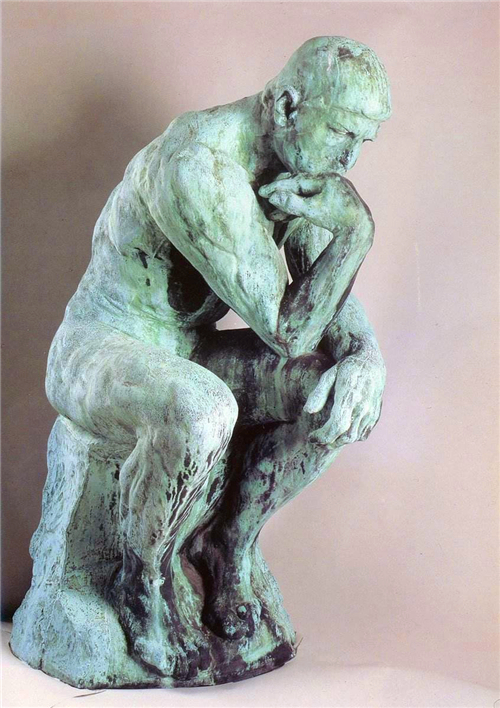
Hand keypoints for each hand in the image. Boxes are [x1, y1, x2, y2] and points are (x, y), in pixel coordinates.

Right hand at [258, 172, 372, 234]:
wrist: (359, 229)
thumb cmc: (336, 219)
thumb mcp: (311, 211)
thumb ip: (292, 203)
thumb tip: (272, 197)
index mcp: (325, 179)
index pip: (296, 181)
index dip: (277, 187)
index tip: (262, 192)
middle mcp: (330, 180)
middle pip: (300, 185)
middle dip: (282, 193)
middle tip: (264, 196)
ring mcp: (333, 189)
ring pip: (306, 194)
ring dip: (290, 204)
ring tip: (274, 215)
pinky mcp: (335, 199)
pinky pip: (313, 200)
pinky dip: (301, 208)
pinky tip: (289, 217)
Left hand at [303, 351, 384, 446]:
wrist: (370, 362)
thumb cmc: (346, 368)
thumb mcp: (329, 375)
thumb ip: (318, 394)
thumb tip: (308, 411)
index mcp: (350, 396)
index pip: (337, 425)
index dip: (323, 436)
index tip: (311, 437)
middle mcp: (363, 407)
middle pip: (346, 436)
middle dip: (329, 442)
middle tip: (316, 439)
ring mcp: (371, 412)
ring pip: (354, 437)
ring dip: (339, 441)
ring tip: (326, 436)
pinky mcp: (375, 415)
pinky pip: (363, 434)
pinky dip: (350, 437)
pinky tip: (340, 431)